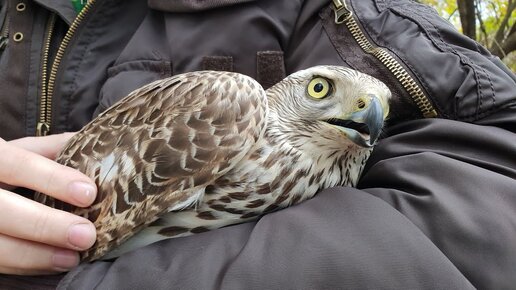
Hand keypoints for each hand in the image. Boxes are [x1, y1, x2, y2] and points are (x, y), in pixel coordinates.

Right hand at [0, 133, 96, 274]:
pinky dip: (27, 265)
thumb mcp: (22, 151)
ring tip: (73, 257)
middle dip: (45, 225)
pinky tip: (55, 263)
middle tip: (85, 234)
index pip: (15, 164)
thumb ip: (53, 149)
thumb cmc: (6, 165)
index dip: (51, 179)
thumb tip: (97, 151)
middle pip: (2, 211)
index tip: (88, 193)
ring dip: (36, 254)